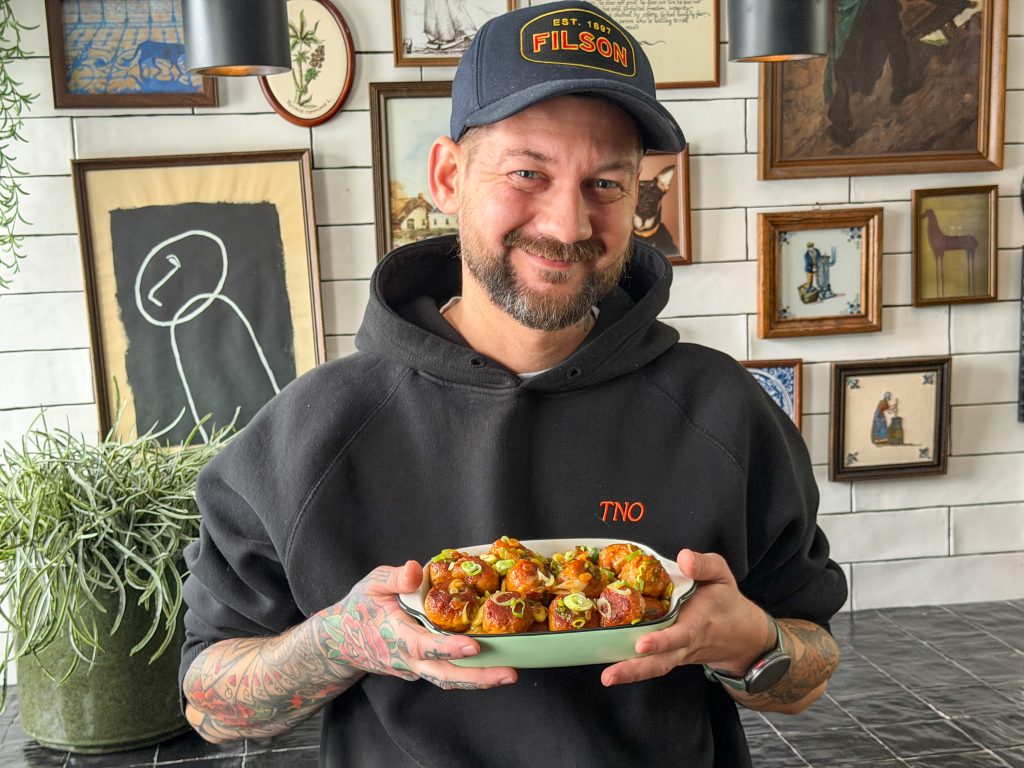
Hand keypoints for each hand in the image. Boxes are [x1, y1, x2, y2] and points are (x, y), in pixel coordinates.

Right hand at [317, 561, 517, 689]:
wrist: (340, 641)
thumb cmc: (359, 609)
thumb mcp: (371, 584)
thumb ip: (394, 578)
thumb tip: (415, 570)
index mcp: (395, 634)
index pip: (423, 645)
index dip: (448, 648)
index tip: (473, 646)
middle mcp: (407, 658)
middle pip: (444, 674)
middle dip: (478, 677)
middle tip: (509, 673)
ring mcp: (413, 668)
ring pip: (447, 679)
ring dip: (479, 680)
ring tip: (509, 674)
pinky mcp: (420, 670)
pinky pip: (445, 674)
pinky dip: (469, 674)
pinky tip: (492, 665)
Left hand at [600, 549, 773, 686]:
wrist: (742, 636)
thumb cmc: (726, 601)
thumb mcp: (722, 575)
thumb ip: (704, 565)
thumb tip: (683, 558)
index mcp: (698, 622)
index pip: (680, 635)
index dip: (662, 641)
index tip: (641, 644)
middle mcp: (686, 643)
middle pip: (661, 661)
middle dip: (635, 669)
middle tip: (609, 676)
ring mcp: (677, 653)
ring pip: (655, 666)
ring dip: (630, 673)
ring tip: (607, 677)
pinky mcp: (671, 656)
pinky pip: (653, 664)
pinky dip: (634, 668)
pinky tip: (612, 667)